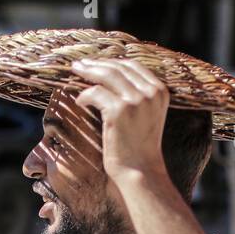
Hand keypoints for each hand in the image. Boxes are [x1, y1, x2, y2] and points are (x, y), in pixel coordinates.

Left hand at [70, 58, 170, 182]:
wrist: (140, 171)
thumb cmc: (139, 148)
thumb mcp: (146, 116)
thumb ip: (138, 96)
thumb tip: (112, 78)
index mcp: (159, 91)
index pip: (133, 66)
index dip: (112, 62)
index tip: (95, 63)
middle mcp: (150, 92)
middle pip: (118, 67)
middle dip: (96, 64)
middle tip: (79, 64)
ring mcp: (135, 101)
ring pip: (107, 75)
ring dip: (88, 72)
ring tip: (75, 73)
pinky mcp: (119, 111)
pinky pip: (96, 93)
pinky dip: (85, 95)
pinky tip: (79, 101)